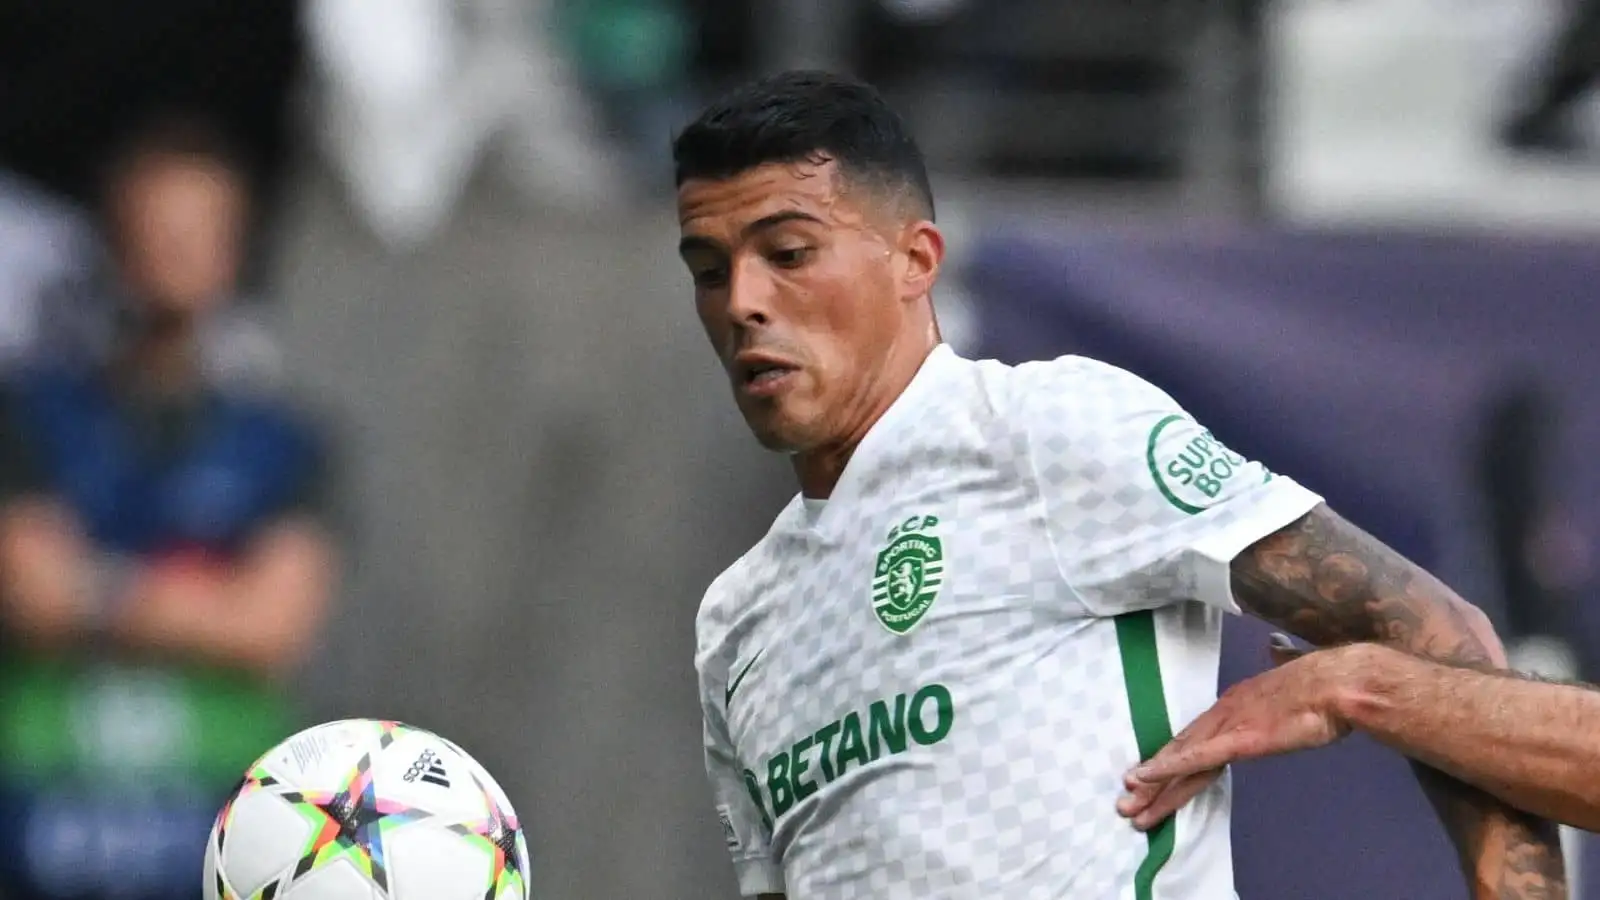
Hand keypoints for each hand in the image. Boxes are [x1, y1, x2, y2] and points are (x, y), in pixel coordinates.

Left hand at [1116, 635, 1360, 830]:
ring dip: (1154, 788)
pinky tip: (1146, 779)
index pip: (1197, 739)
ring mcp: (1229, 726)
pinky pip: (1197, 759)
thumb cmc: (1325, 685)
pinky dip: (1169, 768)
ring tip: (1129, 807)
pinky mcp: (1238, 739)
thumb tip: (1278, 650)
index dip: (1172, 760)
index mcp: (1236, 703)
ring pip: (1181, 762)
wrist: (1339, 684)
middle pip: (1181, 753)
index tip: (1150, 777)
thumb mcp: (1295, 681)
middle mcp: (1224, 714)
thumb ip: (1279, 675)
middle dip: (1153, 782)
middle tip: (1127, 804)